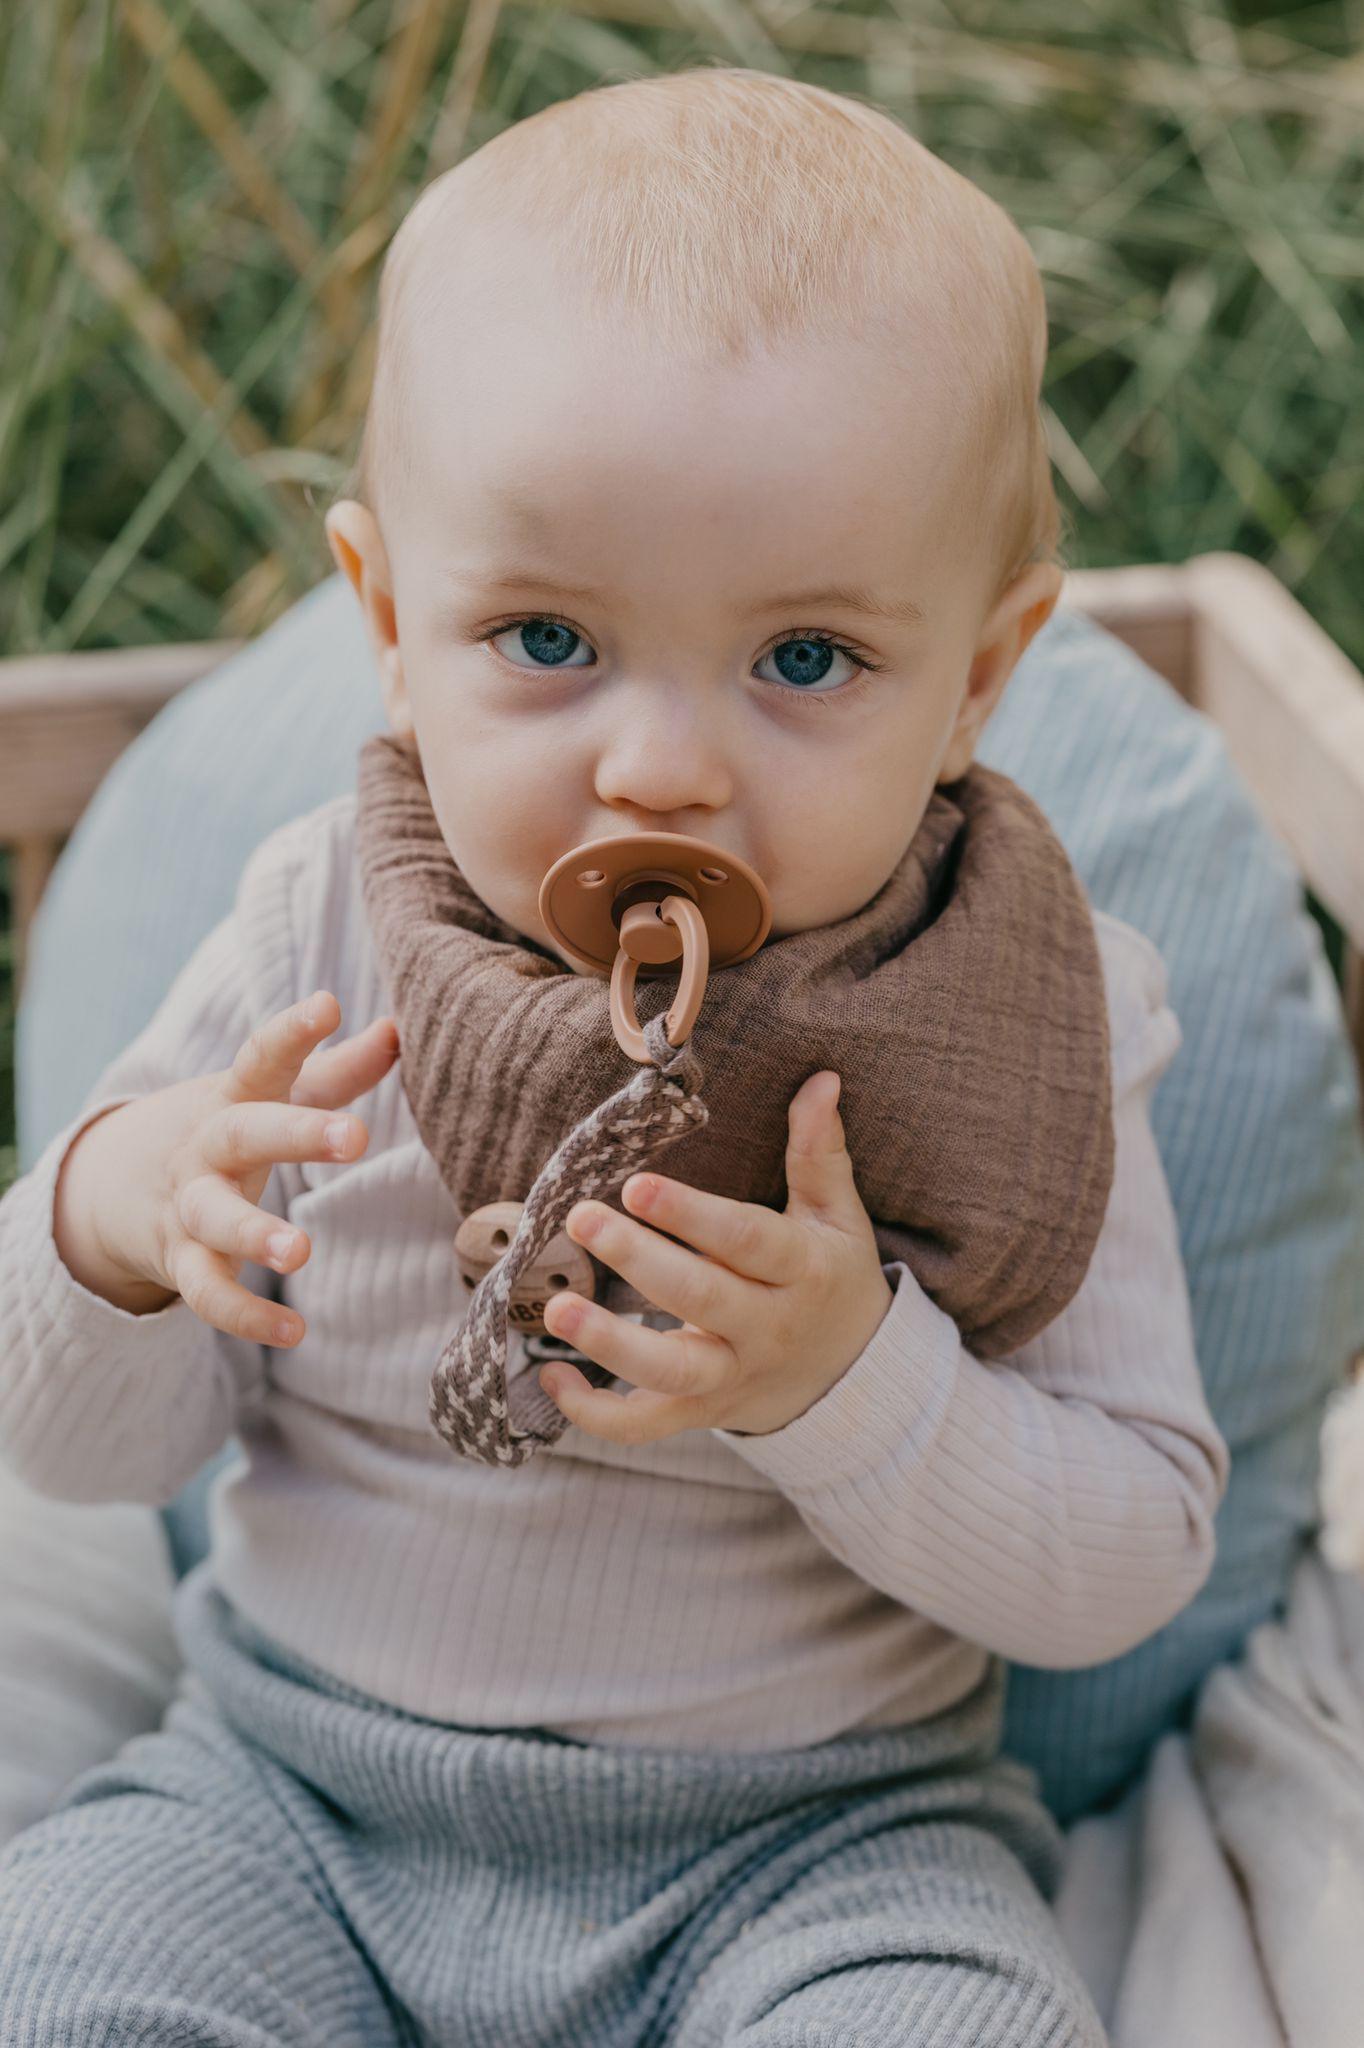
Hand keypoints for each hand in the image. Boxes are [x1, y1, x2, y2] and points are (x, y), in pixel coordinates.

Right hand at [53, 991, 398, 1346]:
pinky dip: (246, 1317)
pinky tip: (295, 1333)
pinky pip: (208, 1295)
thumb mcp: (269, 1096)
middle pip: (244, 1133)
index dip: (292, 1031)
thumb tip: (399, 1028)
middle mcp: (207, 1147)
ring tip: (300, 1250)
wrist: (119, 1184)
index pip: (261, 1057)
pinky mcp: (183, 1263)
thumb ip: (336, 1070)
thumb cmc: (227, 1127)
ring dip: (253, 1234)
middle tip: (352, 1136)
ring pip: (214, 1219)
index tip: (328, 1003)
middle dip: (295, 1133)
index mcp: (234, 1097)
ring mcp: (189, 1207)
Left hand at [538, 1070, 894, 1442]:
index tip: (636, 1185)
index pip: (746, 1239)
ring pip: (671, 1370)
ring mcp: (732, 1376)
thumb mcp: (837, 1216)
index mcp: (801, 1270)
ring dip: (610, 1345)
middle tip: (580, 1219)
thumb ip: (818, 1152)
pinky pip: (647, 1425)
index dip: (691, 1215)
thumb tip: (821, 1080)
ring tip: (558, 1308)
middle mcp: (767, 1328)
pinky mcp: (702, 1411)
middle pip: (701, 1297)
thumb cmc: (831, 1277)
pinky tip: (551, 1379)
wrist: (853, 1378)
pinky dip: (597, 1415)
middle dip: (638, 1260)